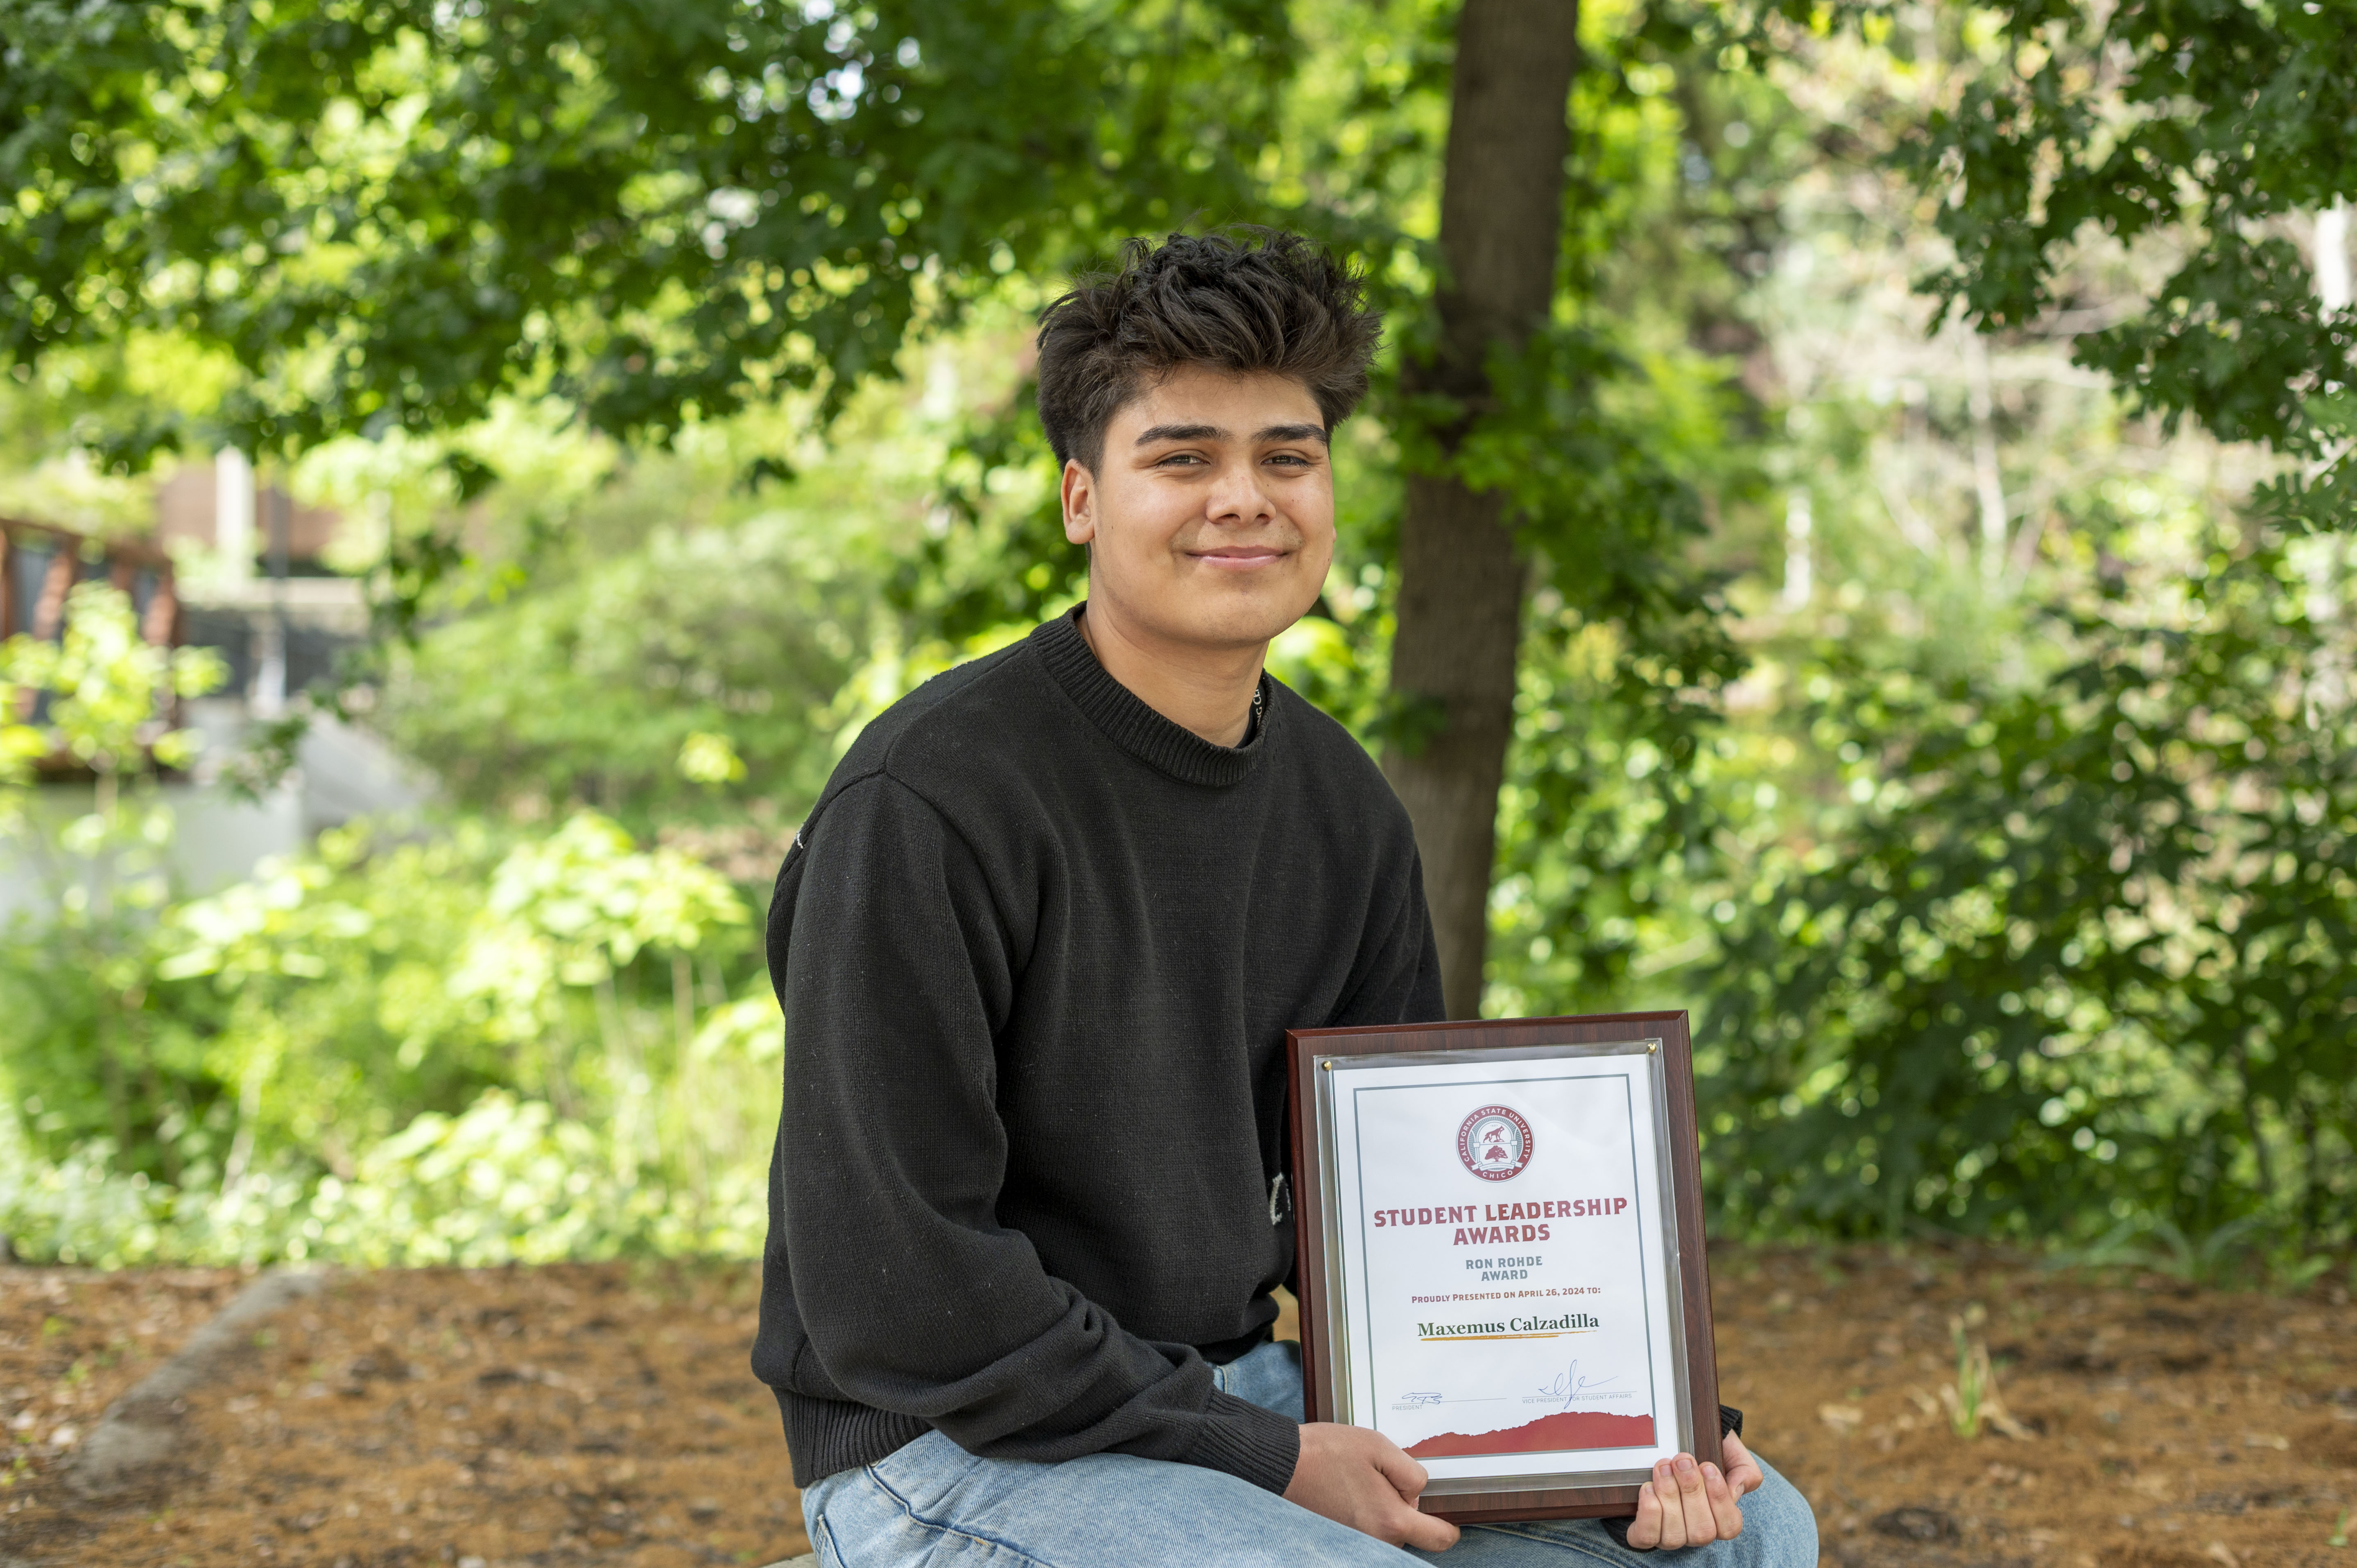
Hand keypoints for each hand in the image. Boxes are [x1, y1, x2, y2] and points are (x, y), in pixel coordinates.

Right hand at [1284, 1422, 1461, 1551]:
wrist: (1281, 1465)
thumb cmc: (1326, 1453)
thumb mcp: (1379, 1447)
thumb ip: (1411, 1472)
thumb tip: (1416, 1492)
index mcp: (1391, 1520)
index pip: (1438, 1539)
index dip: (1449, 1529)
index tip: (1449, 1522)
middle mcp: (1375, 1540)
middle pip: (1409, 1530)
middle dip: (1403, 1505)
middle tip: (1380, 1477)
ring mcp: (1355, 1542)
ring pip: (1386, 1528)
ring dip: (1382, 1508)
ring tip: (1358, 1480)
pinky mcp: (1339, 1538)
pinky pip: (1365, 1529)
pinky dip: (1363, 1512)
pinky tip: (1346, 1489)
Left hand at [1626, 1430, 1764, 1550]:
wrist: (1674, 1444)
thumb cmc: (1706, 1453)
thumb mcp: (1732, 1456)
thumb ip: (1745, 1471)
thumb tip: (1734, 1490)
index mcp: (1720, 1520)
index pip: (1729, 1527)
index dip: (1719, 1498)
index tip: (1707, 1465)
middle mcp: (1696, 1533)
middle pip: (1702, 1532)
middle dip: (1691, 1491)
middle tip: (1681, 1460)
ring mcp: (1671, 1536)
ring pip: (1674, 1535)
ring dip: (1669, 1497)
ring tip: (1663, 1467)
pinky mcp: (1645, 1532)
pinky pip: (1646, 1537)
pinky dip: (1648, 1514)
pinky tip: (1648, 1488)